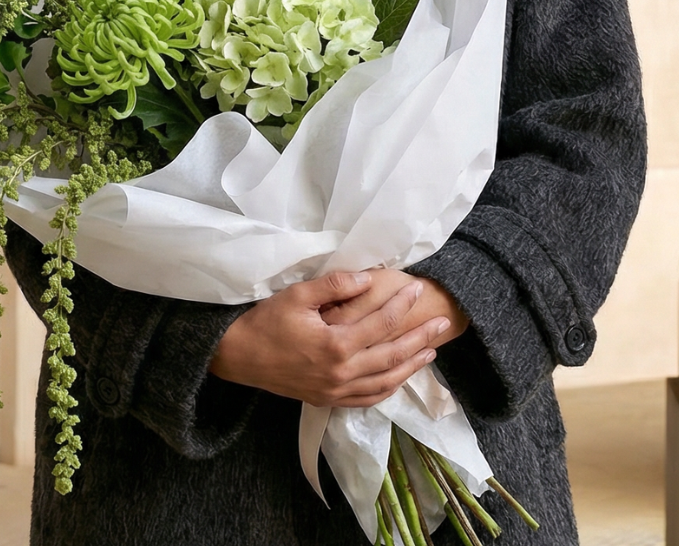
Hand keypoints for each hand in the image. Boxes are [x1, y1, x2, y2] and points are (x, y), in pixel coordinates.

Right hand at [210, 269, 460, 407]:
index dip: (403, 305)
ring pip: (385, 382)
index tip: (418, 288)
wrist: (236, 357)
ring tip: (430, 352)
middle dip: (420, 338)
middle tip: (442, 324)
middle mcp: (340, 373)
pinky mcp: (327, 400)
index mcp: (335, 345)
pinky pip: (367, 399)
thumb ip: (335, 285)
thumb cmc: (266, 322)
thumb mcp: (298, 295)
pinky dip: (388, 389)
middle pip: (393, 356)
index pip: (382, 324)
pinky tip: (399, 378)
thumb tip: (369, 278)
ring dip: (411, 367)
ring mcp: (334, 391)